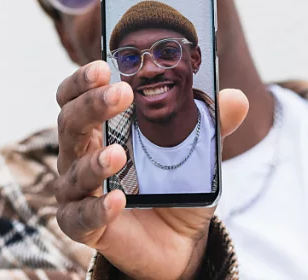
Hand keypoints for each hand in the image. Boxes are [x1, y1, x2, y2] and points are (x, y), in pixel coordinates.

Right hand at [54, 60, 248, 279]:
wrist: (178, 241)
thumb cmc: (174, 185)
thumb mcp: (197, 153)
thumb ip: (212, 125)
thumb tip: (237, 98)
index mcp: (100, 126)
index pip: (75, 95)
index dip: (83, 80)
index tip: (104, 66)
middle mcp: (80, 154)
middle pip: (69, 122)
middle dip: (92, 105)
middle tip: (123, 93)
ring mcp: (77, 191)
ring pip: (73, 170)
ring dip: (94, 161)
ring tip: (119, 154)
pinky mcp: (84, 227)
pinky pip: (80, 217)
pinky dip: (96, 208)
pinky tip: (117, 200)